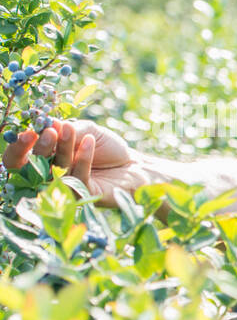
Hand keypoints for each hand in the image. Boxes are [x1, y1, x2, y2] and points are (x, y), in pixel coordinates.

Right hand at [3, 117, 136, 203]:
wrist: (135, 165)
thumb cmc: (107, 147)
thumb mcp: (86, 130)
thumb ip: (66, 129)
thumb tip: (47, 123)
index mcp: (43, 159)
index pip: (19, 157)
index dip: (18, 146)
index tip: (29, 131)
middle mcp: (49, 176)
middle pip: (31, 168)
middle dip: (40, 148)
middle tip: (50, 133)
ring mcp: (65, 188)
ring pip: (55, 172)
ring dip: (62, 149)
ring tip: (70, 131)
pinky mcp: (83, 196)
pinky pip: (77, 179)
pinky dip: (83, 158)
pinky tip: (89, 142)